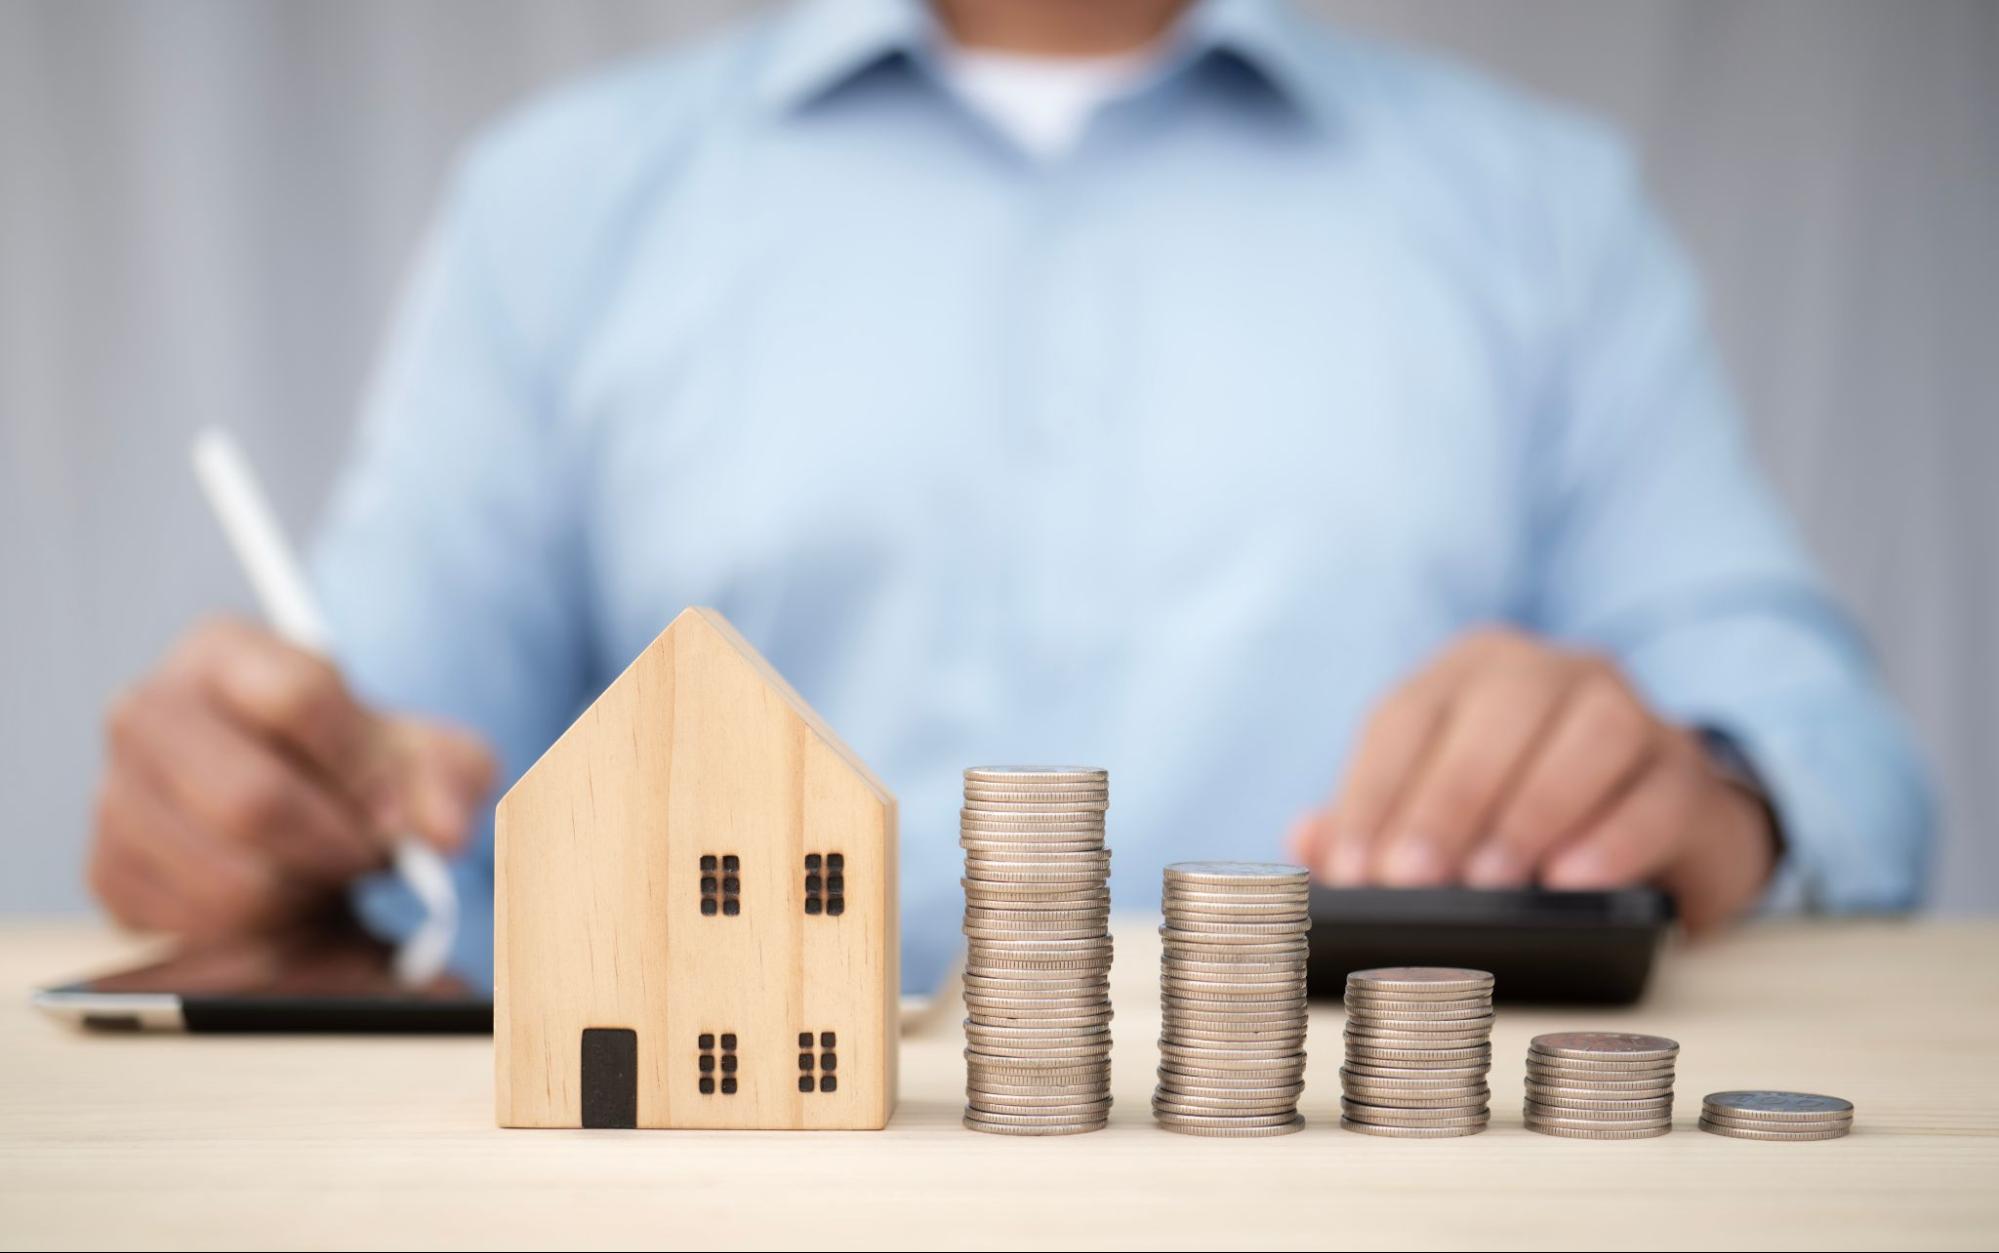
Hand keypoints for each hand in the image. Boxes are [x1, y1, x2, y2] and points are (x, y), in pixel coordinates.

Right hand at [89, 617, 495, 937]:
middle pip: (252, 801)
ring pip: (229, 880)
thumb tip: (441, 835)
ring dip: (305, 896)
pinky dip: (265, 934)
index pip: (295, 698)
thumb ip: (450, 780)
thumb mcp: (424, 753)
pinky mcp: (110, 873)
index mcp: (223, 652)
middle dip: (336, 847)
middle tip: (369, 855)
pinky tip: (285, 900)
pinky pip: (202, 931)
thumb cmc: (355, 765)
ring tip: (328, 872)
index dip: (363, 767)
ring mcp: (116, 794)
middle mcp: (149, 711)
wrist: (297, 804)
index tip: (399, 810)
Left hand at [1286, 627, 1777, 931]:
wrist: (1653, 830)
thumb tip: (1308, 840)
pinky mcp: (1689, 773)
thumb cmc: (1515, 816)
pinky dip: (1616, 835)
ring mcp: (1634, 711)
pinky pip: (1661, 790)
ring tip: (1493, 881)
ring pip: (1593, 732)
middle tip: (1418, 880)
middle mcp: (1553, 672)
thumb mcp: (1435, 815)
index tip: (1352, 871)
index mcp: (1471, 672)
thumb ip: (1368, 822)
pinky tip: (1573, 879)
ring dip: (1535, 808)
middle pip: (1499, 711)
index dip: (1374, 793)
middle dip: (1449, 798)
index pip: (1409, 716)